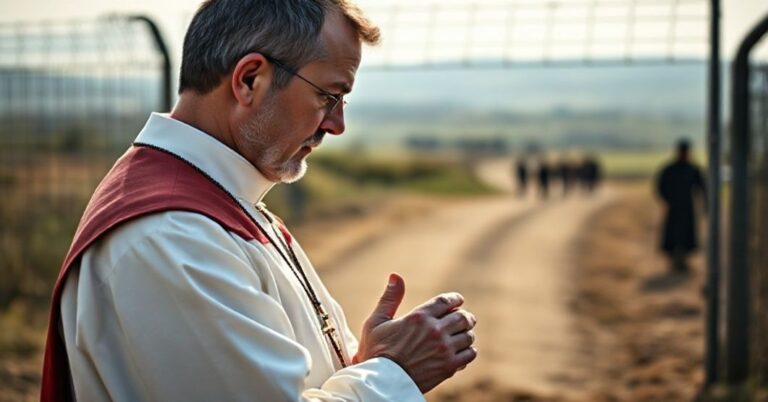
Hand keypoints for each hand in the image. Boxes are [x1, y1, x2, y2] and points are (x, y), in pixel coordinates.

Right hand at [352, 273, 477, 392]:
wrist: (381, 383)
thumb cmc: (375, 352)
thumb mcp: (377, 322)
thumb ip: (390, 298)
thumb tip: (395, 275)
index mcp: (419, 317)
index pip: (446, 301)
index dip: (455, 299)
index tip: (458, 301)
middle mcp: (435, 331)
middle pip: (462, 317)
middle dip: (465, 317)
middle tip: (465, 319)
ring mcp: (443, 349)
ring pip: (468, 336)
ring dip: (466, 334)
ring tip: (462, 336)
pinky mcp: (448, 367)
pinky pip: (469, 354)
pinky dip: (468, 351)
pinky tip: (460, 352)